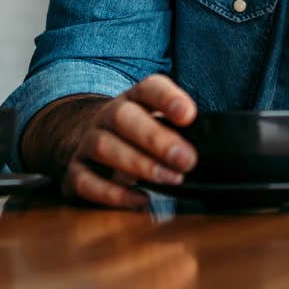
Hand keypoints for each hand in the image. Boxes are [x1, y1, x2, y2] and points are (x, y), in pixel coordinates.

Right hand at [48, 75, 199, 209]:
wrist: (80, 136)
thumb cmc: (133, 134)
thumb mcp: (154, 121)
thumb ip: (180, 130)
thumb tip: (214, 147)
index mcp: (133, 99)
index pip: (148, 88)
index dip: (167, 99)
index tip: (189, 115)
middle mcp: (107, 116)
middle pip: (123, 117)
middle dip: (156, 139)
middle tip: (187, 160)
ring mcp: (87, 143)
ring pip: (105, 147)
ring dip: (140, 164)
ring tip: (171, 179)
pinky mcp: (74, 172)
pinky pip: (86, 181)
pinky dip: (113, 194)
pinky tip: (141, 200)